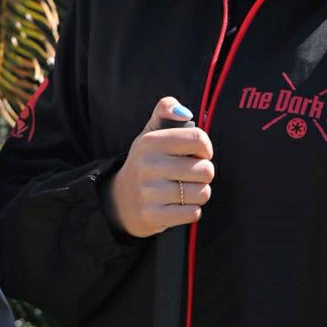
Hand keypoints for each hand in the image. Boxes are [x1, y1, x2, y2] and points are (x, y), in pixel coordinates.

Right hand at [106, 96, 213, 237]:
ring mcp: (149, 192)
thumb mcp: (151, 132)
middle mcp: (148, 165)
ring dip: (199, 193)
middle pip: (205, 170)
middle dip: (203, 174)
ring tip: (184, 190)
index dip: (205, 148)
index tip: (197, 154)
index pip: (199, 139)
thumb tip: (185, 112)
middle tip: (190, 175)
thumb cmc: (146, 162)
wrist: (120, 199)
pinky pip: (192, 213)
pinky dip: (191, 210)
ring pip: (202, 193)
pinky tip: (178, 205)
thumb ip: (166, 110)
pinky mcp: (152, 216)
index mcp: (150, 141)